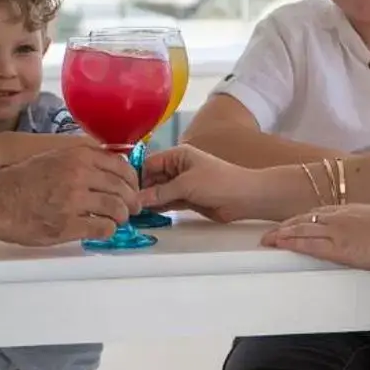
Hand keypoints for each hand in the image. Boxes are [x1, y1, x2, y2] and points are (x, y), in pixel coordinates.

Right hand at [0, 143, 138, 244]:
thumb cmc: (21, 181)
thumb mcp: (53, 158)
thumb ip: (80, 160)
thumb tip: (107, 170)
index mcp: (78, 156)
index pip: (120, 166)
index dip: (132, 179)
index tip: (132, 188)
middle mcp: (80, 174)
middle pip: (122, 188)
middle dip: (131, 201)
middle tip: (132, 209)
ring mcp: (76, 200)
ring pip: (117, 208)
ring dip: (121, 217)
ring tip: (117, 220)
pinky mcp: (70, 224)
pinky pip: (102, 228)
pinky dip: (108, 230)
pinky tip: (103, 230)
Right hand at [136, 145, 271, 223]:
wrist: (245, 198)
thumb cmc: (219, 182)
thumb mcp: (186, 184)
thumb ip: (161, 192)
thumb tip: (138, 199)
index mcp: (178, 155)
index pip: (149, 163)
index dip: (137, 176)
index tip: (124, 190)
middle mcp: (178, 168)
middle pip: (152, 178)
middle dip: (141, 190)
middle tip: (126, 205)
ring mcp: (182, 184)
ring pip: (159, 192)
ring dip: (149, 201)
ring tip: (133, 212)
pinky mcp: (188, 199)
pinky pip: (168, 202)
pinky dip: (159, 208)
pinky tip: (147, 214)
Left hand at [260, 204, 369, 271]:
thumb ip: (367, 224)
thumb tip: (365, 232)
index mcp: (351, 210)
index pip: (319, 212)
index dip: (302, 218)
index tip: (292, 223)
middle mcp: (340, 217)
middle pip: (305, 219)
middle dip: (286, 225)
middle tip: (272, 232)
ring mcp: (337, 231)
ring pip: (302, 230)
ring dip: (283, 234)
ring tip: (268, 240)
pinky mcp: (338, 247)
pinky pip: (309, 245)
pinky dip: (292, 244)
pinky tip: (281, 245)